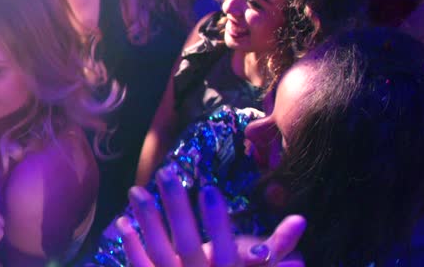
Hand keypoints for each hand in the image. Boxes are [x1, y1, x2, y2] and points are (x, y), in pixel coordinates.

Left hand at [119, 168, 305, 265]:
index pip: (224, 249)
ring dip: (147, 220)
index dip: (217, 221)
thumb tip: (301, 220)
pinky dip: (131, 247)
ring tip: (136, 190)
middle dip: (176, 207)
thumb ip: (277, 248)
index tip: (208, 188)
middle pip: (187, 243)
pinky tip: (123, 223)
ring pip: (159, 252)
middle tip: (166, 172)